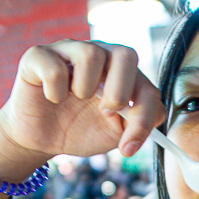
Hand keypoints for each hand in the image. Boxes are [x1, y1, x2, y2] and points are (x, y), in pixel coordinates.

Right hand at [0, 39, 166, 163]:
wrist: (41, 140)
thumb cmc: (79, 130)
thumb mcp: (114, 133)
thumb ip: (138, 123)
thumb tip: (159, 116)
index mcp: (121, 74)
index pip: (146, 86)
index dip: (142, 118)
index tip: (128, 146)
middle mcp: (98, 55)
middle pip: (126, 54)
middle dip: (121, 92)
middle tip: (106, 113)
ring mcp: (68, 51)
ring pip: (91, 54)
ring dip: (86, 89)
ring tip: (75, 100)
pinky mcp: (38, 56)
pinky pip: (54, 67)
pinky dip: (55, 91)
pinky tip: (52, 99)